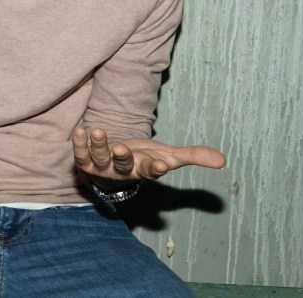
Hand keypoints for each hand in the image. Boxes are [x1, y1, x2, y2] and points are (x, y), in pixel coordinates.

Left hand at [72, 127, 225, 189]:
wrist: (113, 165)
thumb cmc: (142, 159)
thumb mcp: (167, 156)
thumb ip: (192, 156)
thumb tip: (223, 160)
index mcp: (143, 170)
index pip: (150, 172)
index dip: (155, 169)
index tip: (161, 165)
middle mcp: (121, 171)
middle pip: (122, 166)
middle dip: (121, 158)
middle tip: (121, 147)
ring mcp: (101, 167)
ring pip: (99, 159)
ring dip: (98, 145)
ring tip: (97, 130)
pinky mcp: (85, 160)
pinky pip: (80, 153)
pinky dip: (79, 142)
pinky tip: (80, 130)